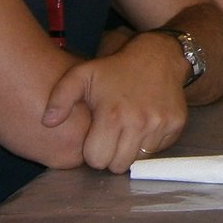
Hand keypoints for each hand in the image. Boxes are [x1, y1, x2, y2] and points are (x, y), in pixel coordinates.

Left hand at [42, 36, 189, 172]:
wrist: (158, 56)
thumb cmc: (115, 68)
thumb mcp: (82, 75)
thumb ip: (60, 98)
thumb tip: (47, 122)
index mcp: (112, 115)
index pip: (97, 160)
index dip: (92, 152)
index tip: (95, 138)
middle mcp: (138, 123)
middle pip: (118, 166)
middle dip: (110, 156)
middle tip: (110, 137)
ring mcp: (159, 125)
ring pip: (138, 160)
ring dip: (130, 150)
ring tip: (126, 130)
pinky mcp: (175, 126)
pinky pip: (157, 150)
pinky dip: (149, 143)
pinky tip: (144, 125)